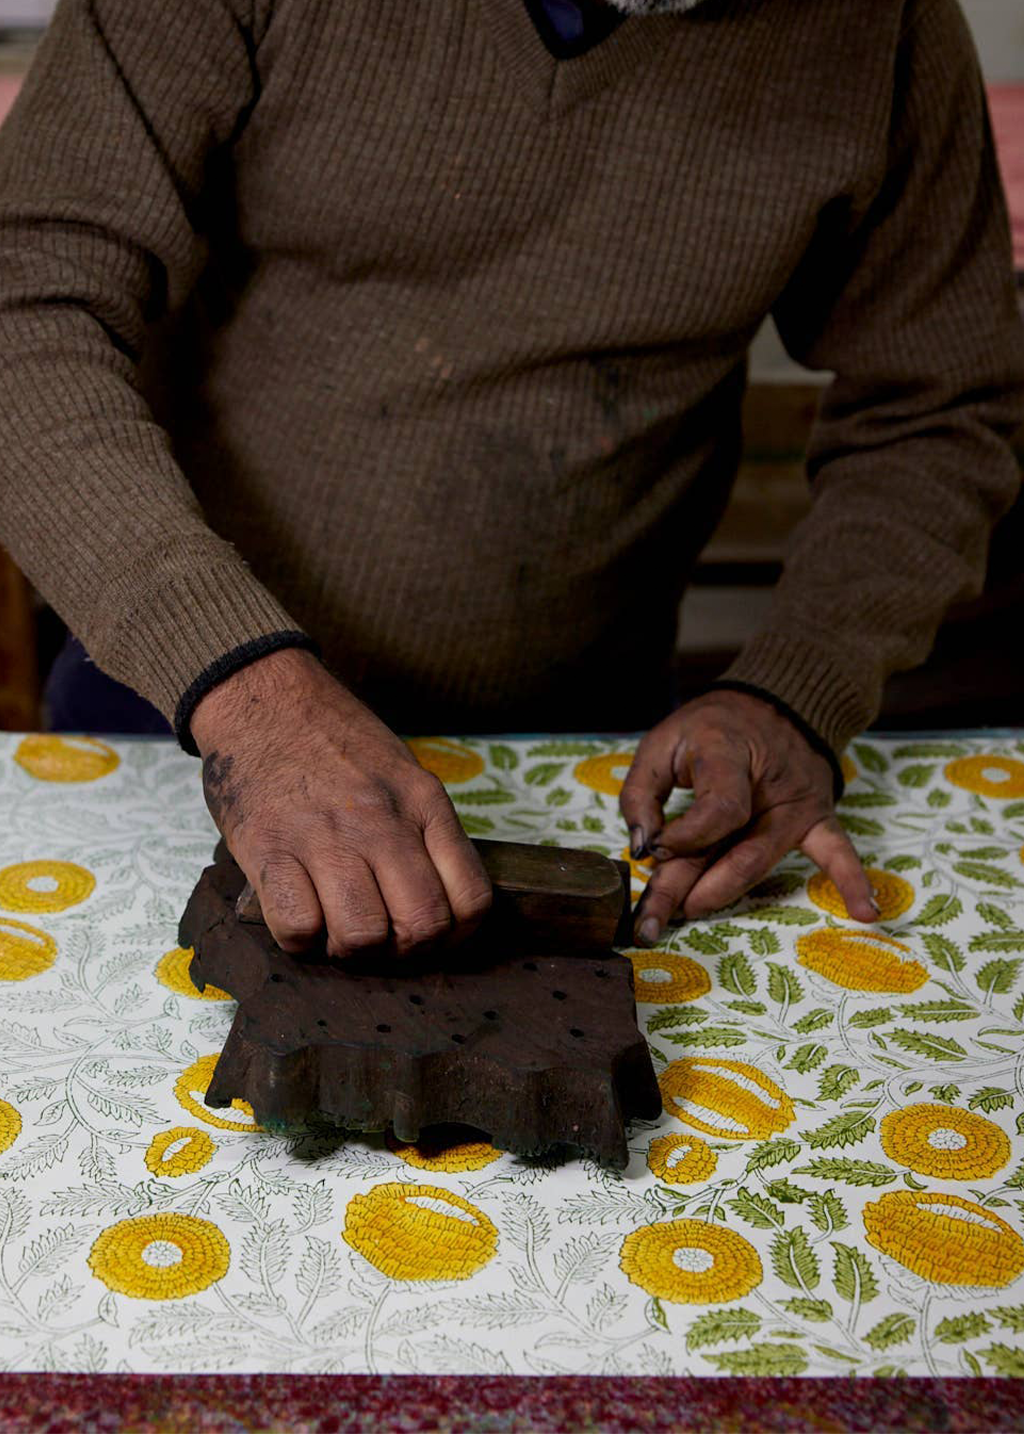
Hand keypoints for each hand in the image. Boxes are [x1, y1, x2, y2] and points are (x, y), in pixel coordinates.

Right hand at [189, 647, 491, 958]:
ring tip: (336, 926)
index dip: (456, 937)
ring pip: (362, 936)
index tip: (433, 938)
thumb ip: (423, 829)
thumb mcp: (402, 771)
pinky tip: (299, 914)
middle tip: (380, 938)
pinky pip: (298, 928)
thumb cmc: (334, 740)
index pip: (471, 898)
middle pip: (421, 927)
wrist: (263, 698)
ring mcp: (326, 836)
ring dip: (349, 949)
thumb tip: (438, 899)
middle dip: (403, 951)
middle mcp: (383, 822)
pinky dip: (300, 939)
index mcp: (423, 802)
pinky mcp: (271, 849)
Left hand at [619, 689, 876, 943]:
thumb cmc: (712, 728)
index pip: (718, 811)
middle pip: (732, 850)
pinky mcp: (816, 818)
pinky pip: (838, 851)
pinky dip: (852, 880)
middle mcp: (771, 785)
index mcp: (731, 755)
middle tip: (649, 924)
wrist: (776, 702)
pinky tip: (866, 911)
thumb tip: (642, 846)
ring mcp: (798, 805)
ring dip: (721, 895)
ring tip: (684, 916)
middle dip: (685, 889)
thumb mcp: (664, 741)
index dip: (684, 838)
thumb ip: (642, 791)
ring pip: (759, 862)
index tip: (654, 849)